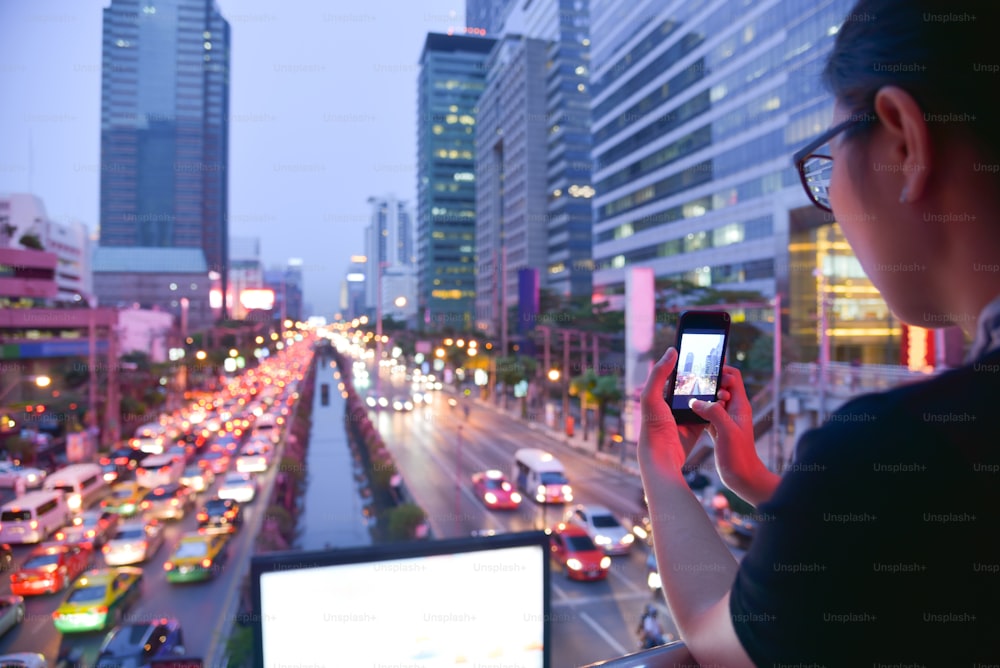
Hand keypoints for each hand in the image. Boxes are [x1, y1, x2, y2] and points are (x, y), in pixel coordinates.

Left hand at [638, 347, 722, 475]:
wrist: (663, 456)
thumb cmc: (653, 425)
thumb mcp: (652, 396)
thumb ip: (660, 373)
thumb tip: (672, 350)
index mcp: (661, 393)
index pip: (676, 373)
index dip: (689, 362)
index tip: (704, 352)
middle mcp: (672, 403)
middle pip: (692, 384)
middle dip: (705, 376)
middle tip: (720, 366)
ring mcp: (685, 415)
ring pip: (702, 398)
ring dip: (713, 391)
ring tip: (725, 381)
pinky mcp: (695, 426)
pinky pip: (708, 413)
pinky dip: (716, 407)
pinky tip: (725, 399)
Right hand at [690, 365, 778, 505]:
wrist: (743, 478)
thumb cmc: (739, 456)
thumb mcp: (727, 431)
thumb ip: (713, 412)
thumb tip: (695, 401)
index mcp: (740, 405)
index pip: (733, 376)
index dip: (720, 370)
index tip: (705, 372)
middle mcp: (734, 409)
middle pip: (721, 386)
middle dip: (707, 383)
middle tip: (692, 384)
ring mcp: (726, 419)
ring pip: (713, 400)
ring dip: (702, 397)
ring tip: (687, 396)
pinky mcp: (718, 429)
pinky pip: (707, 413)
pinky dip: (699, 411)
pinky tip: (688, 413)